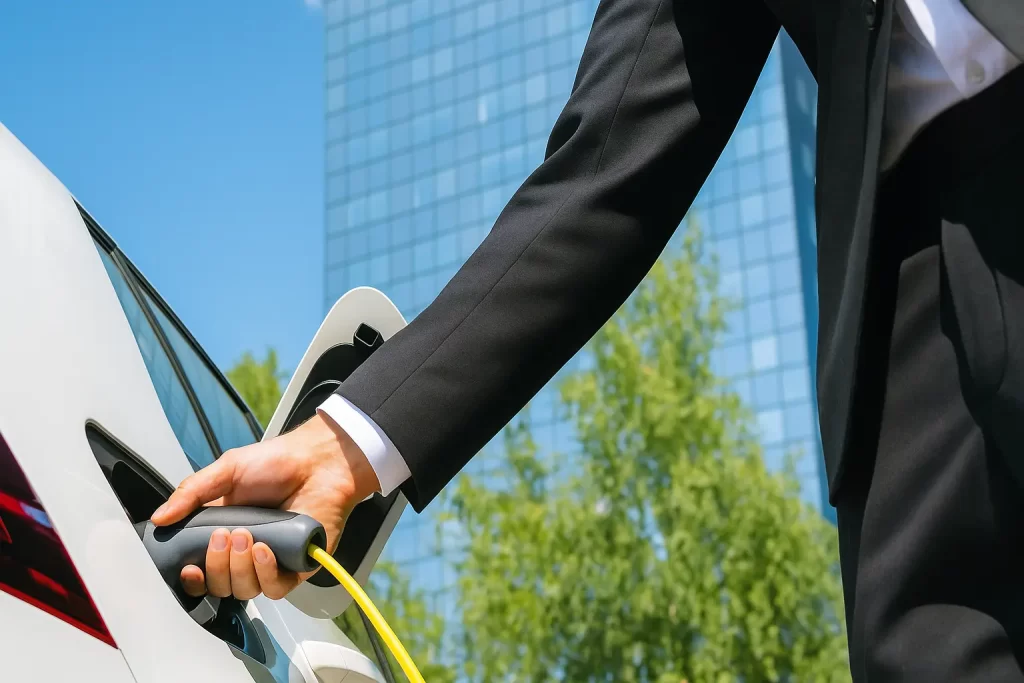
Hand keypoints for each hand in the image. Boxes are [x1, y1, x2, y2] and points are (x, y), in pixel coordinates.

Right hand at [150, 413, 379, 599]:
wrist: (319, 461)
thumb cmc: (277, 463)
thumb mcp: (226, 470)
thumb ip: (191, 493)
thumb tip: (160, 518)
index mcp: (223, 534)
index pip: (200, 572)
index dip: (191, 577)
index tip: (187, 567)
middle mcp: (245, 554)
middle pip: (219, 585)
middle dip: (217, 565)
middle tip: (225, 535)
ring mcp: (272, 562)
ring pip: (244, 590)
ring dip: (239, 567)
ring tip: (247, 535)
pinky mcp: (297, 567)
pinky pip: (275, 589)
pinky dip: (266, 574)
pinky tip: (265, 550)